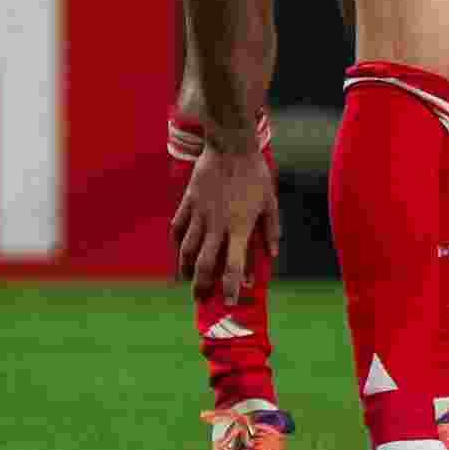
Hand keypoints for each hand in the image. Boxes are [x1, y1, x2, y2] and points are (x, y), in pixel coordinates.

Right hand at [171, 141, 275, 302]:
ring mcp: (199, 213)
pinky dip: (177, 241)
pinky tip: (178, 250)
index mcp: (240, 227)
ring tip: (186, 279)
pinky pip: (178, 226)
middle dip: (201, 284)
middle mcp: (216, 224)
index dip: (231, 287)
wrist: (230, 147)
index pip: (234, 265)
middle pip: (204, 262)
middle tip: (201, 298)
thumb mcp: (270, 203)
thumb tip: (272, 255)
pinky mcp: (188, 201)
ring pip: (186, 248)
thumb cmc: (255, 175)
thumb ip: (270, 231)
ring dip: (185, 267)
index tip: (229, 302)